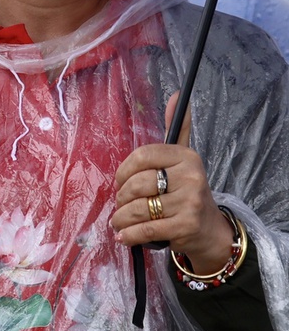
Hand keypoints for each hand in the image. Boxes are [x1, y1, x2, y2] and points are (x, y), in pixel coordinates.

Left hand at [113, 94, 229, 268]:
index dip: (123, 171)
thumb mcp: (183, 159)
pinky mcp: (184, 226)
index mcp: (186, 156)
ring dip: (121, 218)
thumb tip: (176, 95)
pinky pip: (144, 229)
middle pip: (136, 184)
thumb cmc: (186, 191)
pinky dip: (128, 235)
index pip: (141, 155)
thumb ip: (178, 128)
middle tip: (124, 204)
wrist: (208, 230)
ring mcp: (189, 202)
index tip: (122, 181)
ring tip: (121, 221)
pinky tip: (124, 235)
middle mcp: (191, 177)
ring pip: (137, 209)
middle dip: (122, 198)